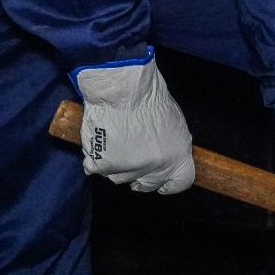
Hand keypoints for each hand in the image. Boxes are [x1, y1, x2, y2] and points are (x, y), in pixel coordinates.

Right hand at [72, 49, 194, 194]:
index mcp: (177, 158)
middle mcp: (155, 170)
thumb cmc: (150, 98)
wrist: (123, 90)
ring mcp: (127, 171)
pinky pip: (95, 167)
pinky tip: (101, 139)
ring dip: (117, 163)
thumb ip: (171, 148)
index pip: (180, 183)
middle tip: (133, 155)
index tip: (163, 180)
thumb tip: (164, 158)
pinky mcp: (102, 166)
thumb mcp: (175, 125)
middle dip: (141, 174)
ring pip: (120, 177)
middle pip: (148, 185)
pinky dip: (95, 156)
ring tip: (116, 139)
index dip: (169, 182)